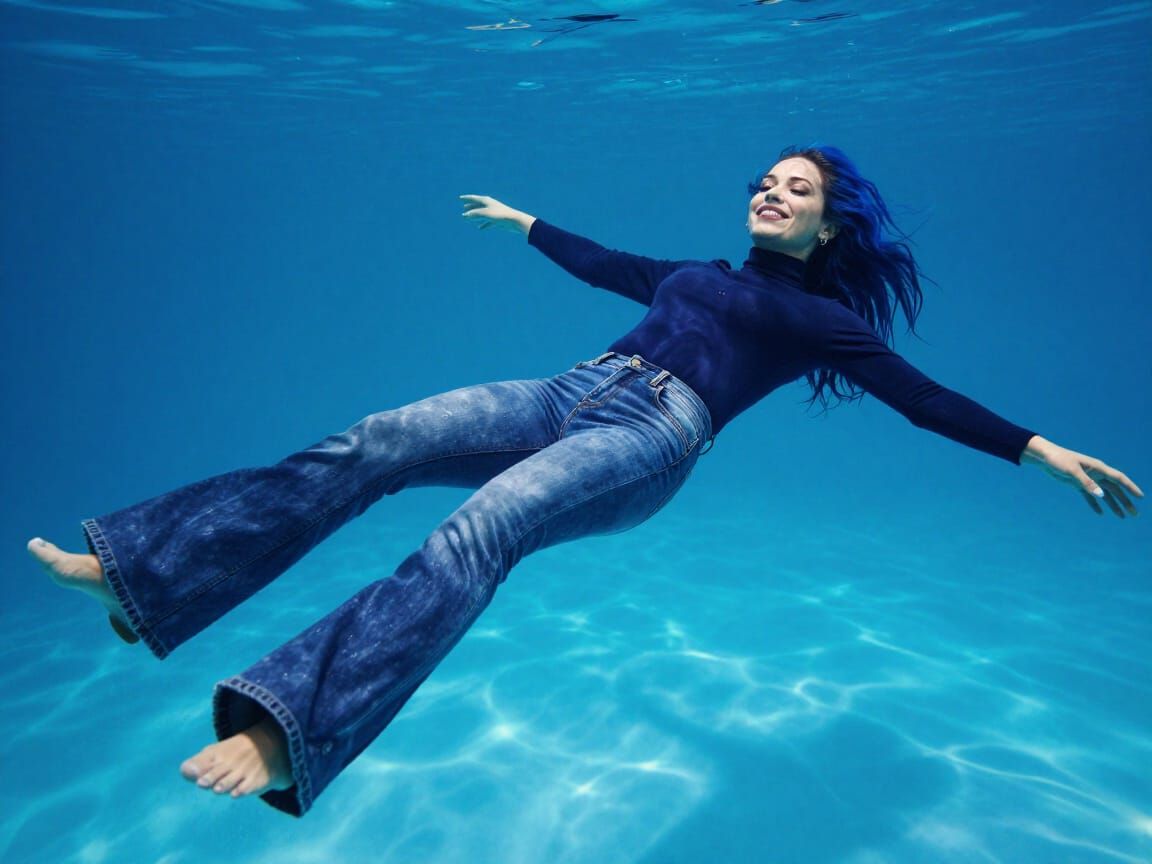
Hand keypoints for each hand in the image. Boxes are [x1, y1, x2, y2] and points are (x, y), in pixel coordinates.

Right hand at [459, 195, 535, 234]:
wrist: (514, 220)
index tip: (460, 198)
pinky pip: (488, 222)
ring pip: (482, 214)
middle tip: (464, 208)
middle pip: (477, 206)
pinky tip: (480, 228)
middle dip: (470, 207)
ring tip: (469, 219)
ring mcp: (493, 213)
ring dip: (475, 217)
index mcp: (486, 201)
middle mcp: (489, 205)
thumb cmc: (499, 215)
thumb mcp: (485, 214)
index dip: (466, 198)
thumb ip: (474, 214)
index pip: (474, 198)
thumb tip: (465, 215)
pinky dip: (483, 224)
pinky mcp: (497, 220)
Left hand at [1022, 435, 1142, 516]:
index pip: (1119, 479)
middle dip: (1126, 501)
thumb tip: (1101, 495)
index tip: (1140, 497)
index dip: (1130, 488)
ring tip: (1122, 517)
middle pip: (1115, 489)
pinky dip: (1095, 504)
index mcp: (1098, 468)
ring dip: (1114, 505)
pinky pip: (1089, 496)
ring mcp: (1087, 479)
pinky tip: (1100, 513)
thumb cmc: (1059, 460)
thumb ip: (1086, 483)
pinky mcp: (1078, 484)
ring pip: (1105, 494)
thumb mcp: (1072, 471)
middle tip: (1135, 514)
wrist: (1045, 457)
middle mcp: (1096, 473)